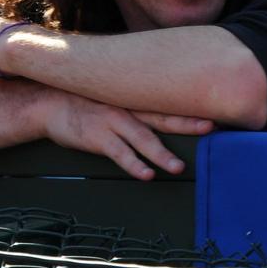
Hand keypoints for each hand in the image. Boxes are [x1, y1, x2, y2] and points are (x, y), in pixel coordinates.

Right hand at [34, 89, 214, 179]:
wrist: (50, 102)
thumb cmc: (87, 99)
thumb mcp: (115, 93)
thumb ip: (138, 99)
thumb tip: (164, 104)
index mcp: (136, 99)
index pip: (169, 102)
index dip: (191, 106)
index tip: (216, 108)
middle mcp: (129, 109)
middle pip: (164, 117)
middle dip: (188, 123)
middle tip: (212, 127)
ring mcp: (114, 123)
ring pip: (143, 139)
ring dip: (162, 154)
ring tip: (178, 167)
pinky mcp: (99, 138)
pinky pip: (119, 153)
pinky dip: (133, 164)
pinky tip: (146, 174)